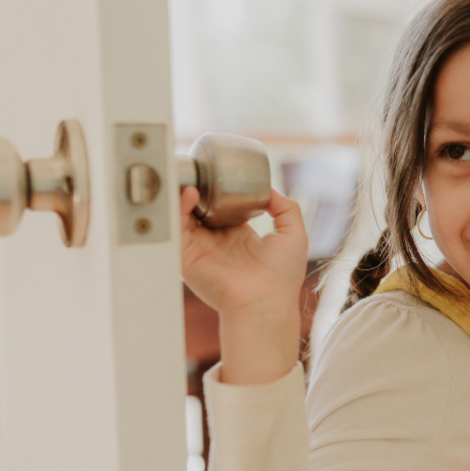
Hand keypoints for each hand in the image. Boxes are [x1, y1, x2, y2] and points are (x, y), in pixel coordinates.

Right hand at [179, 186, 308, 383]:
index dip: (217, 189)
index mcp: (237, 236)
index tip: (215, 171)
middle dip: (195, 187)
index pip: (220, 206)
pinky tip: (188, 193)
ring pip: (183, 215)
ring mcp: (199, 249)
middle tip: (196, 168)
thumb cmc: (282, 276)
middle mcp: (215, 242)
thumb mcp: (293, 233)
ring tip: (188, 174)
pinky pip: (176, 229)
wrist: (265, 302)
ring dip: (182, 193)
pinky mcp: (186, 258)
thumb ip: (286, 207)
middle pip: (199, 208)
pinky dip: (178, 208)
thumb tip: (270, 190)